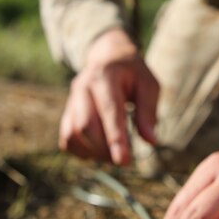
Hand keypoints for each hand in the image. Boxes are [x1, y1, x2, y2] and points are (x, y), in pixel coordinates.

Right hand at [59, 28, 158, 164]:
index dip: (115, 138)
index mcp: (104, 77)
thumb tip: (151, 141)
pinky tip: (99, 150)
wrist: (108, 56)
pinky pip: (67, 139)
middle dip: (105, 148)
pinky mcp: (67, 112)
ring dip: (94, 152)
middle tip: (125, 158)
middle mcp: (82, 87)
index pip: (109, 112)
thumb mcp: (149, 84)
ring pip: (73, 134)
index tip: (124, 161)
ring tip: (113, 152)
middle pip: (85, 126)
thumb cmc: (132, 73)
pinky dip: (82, 151)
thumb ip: (149, 112)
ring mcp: (71, 100)